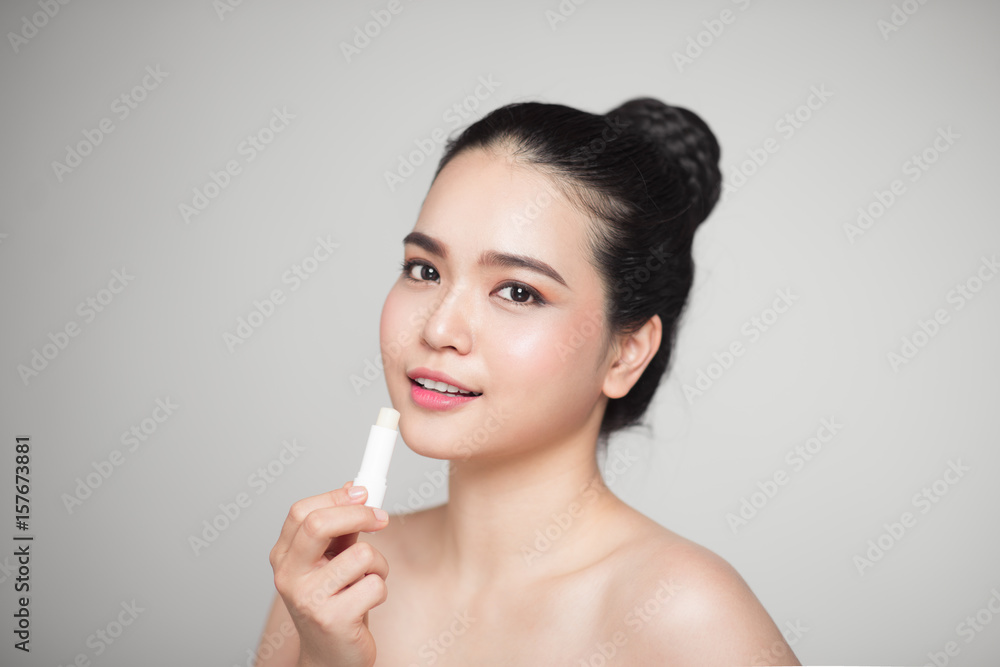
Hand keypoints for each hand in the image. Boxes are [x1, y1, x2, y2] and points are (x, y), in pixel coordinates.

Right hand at [269, 482, 389, 666]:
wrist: (331, 656)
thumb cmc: (334, 603)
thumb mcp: (332, 560)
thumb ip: (341, 527)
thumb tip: (353, 488)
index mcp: (284, 556)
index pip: (302, 512)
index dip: (337, 497)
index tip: (364, 493)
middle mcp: (288, 576)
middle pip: (318, 525)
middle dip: (359, 514)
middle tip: (381, 518)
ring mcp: (308, 599)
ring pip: (359, 555)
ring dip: (377, 564)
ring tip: (368, 580)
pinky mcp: (332, 619)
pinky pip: (374, 585)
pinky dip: (380, 589)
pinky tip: (366, 603)